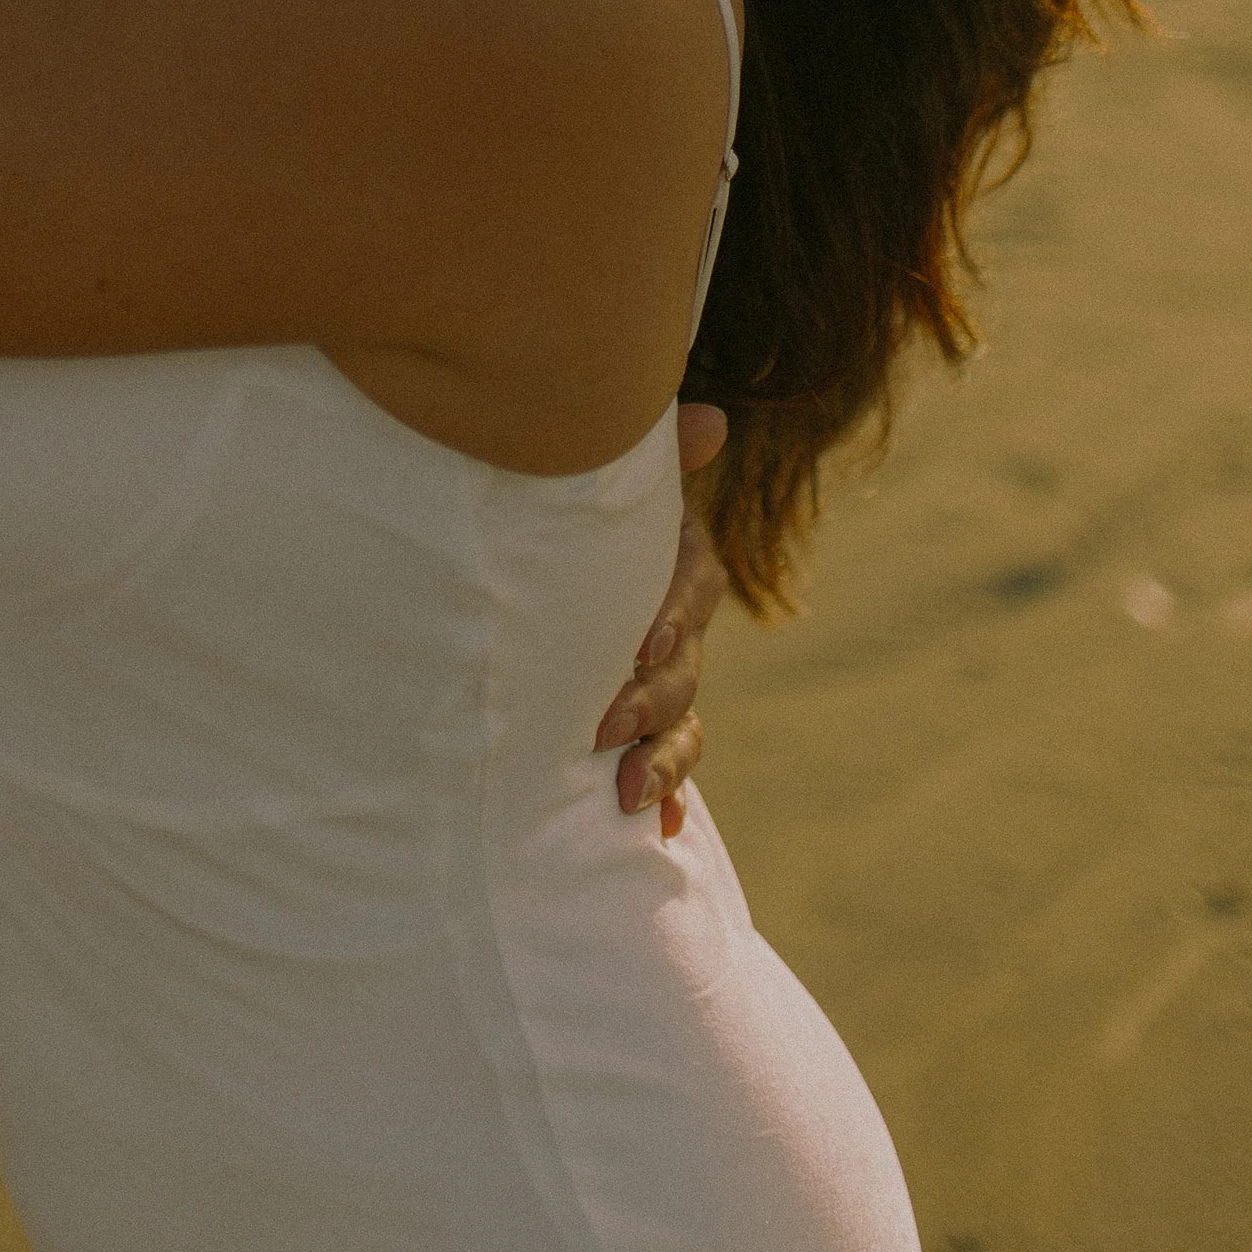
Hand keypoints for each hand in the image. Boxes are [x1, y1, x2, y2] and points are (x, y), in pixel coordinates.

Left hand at [595, 401, 727, 835]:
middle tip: (599, 722)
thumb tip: (711, 418)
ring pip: (682, 727)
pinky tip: (658, 833)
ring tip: (625, 794)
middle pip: (683, 671)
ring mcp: (662, 684)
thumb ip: (651, 459)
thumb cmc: (570, 518)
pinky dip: (669, 799)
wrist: (539, 569)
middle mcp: (673, 630)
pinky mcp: (644, 730)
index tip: (640, 641)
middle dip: (647, 701)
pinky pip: (671, 769)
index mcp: (670, 568)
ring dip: (661, 763)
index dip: (672, 614)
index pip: (691, 588)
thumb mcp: (600, 490)